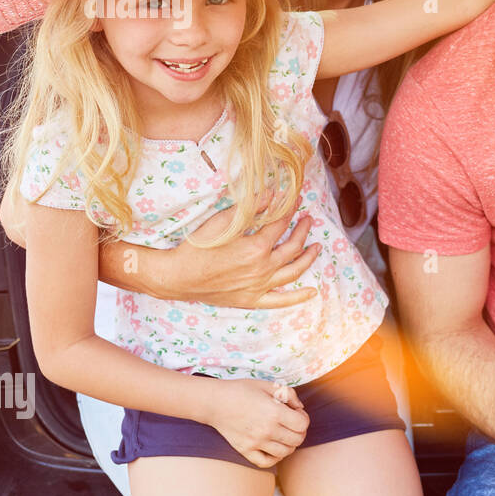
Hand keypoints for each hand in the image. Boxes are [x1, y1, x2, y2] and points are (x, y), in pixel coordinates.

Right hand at [175, 187, 319, 308]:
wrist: (177, 276)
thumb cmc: (196, 246)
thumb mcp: (222, 221)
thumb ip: (250, 208)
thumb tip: (273, 195)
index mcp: (256, 247)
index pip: (281, 225)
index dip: (289, 211)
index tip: (295, 201)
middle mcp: (263, 268)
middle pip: (292, 247)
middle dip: (303, 230)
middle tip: (308, 220)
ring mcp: (259, 286)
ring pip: (293, 271)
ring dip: (308, 258)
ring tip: (317, 247)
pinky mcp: (252, 299)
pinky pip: (281, 300)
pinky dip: (298, 297)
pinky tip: (312, 292)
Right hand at [204, 378, 308, 467]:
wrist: (215, 402)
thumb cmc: (242, 391)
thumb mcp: (268, 385)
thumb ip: (289, 394)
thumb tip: (300, 408)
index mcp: (274, 412)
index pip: (302, 424)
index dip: (303, 418)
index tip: (296, 413)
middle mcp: (266, 430)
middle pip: (297, 440)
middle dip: (300, 431)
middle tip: (292, 424)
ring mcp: (255, 443)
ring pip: (285, 453)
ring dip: (290, 444)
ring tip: (284, 435)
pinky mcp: (245, 450)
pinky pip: (266, 462)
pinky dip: (275, 458)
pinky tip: (274, 447)